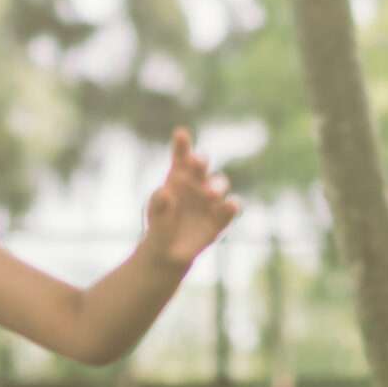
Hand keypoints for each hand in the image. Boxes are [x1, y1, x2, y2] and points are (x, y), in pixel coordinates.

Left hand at [142, 128, 241, 267]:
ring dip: (217, 186)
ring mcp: (212, 199)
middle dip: (201, 162)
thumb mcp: (155, 215)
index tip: (180, 134)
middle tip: (197, 162)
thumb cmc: (160, 225)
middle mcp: (198, 183)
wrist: (169, 251)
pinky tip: (230, 205)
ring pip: (220, 184)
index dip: (182, 145)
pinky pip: (231, 208)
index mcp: (179, 176)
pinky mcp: (221, 217)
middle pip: (202, 167)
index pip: (181, 158)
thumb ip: (158, 204)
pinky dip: (232, 206)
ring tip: (210, 193)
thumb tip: (164, 192)